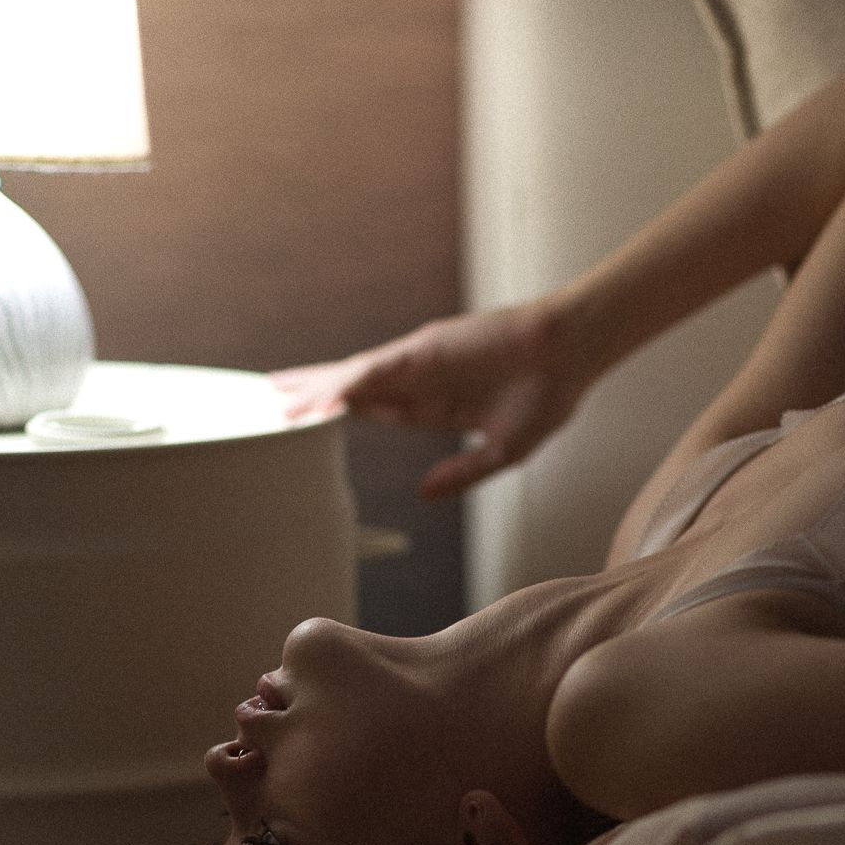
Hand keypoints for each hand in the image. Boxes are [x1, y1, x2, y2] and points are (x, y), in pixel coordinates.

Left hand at [269, 300, 592, 499]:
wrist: (572, 354)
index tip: (310, 422)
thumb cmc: (547, 396)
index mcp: (438, 402)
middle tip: (273, 405)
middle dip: (316, 397)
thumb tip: (424, 494)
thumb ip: (461, 472)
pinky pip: (376, 371)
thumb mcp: (501, 451)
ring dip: (317, 389)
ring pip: (355, 377)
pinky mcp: (424, 349)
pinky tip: (319, 402)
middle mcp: (421, 378)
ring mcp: (419, 361)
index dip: (342, 414)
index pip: (377, 409)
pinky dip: (346, 385)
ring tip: (277, 398)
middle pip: (355, 389)